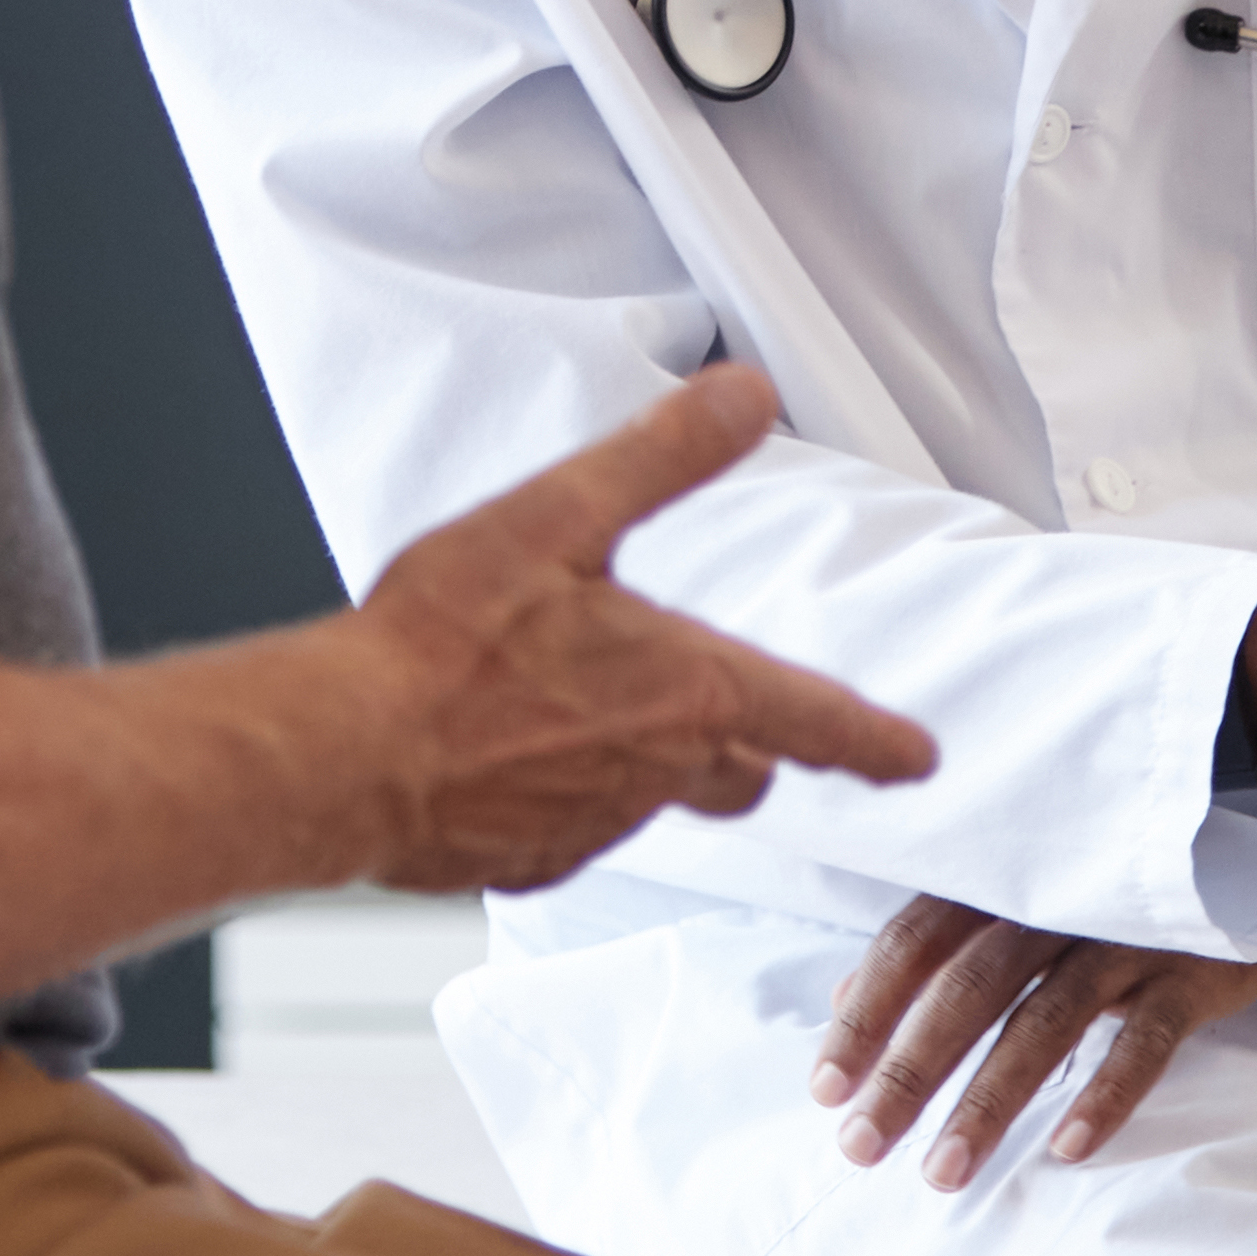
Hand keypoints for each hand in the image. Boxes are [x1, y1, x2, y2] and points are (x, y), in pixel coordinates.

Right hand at [338, 368, 932, 897]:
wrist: (341, 753)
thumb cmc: (440, 642)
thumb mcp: (560, 516)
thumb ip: (663, 458)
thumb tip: (745, 395)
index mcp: (687, 691)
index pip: (816, 719)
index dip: (875, 739)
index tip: (915, 758)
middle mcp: (657, 771)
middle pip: (743, 772)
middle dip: (754, 750)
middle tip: (751, 732)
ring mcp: (593, 826)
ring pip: (659, 801)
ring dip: (652, 766)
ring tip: (596, 723)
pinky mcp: (527, 860)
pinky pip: (576, 833)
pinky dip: (566, 800)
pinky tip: (515, 765)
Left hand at [812, 893, 1256, 1189]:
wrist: (1253, 840)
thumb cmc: (1109, 889)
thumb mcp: (1020, 900)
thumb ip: (933, 945)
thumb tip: (842, 999)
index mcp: (1003, 879)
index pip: (914, 942)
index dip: (866, 1015)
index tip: (827, 1088)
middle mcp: (1056, 901)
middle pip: (966, 990)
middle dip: (908, 1072)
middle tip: (862, 1146)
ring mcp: (1126, 935)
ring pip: (1045, 1022)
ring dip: (990, 1101)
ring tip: (945, 1171)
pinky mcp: (1193, 971)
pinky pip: (1148, 1040)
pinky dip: (1106, 1092)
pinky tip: (1067, 1147)